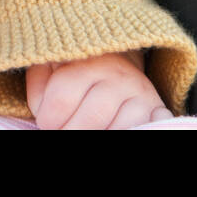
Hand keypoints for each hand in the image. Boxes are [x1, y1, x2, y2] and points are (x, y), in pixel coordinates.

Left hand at [25, 49, 173, 128]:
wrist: (117, 63)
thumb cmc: (76, 68)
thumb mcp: (51, 66)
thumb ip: (39, 84)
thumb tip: (41, 111)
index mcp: (88, 61)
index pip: (62, 94)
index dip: (48, 117)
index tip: (44, 123)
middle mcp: (118, 75)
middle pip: (91, 116)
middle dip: (69, 132)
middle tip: (60, 132)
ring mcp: (140, 93)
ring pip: (116, 128)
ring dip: (95, 135)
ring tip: (81, 130)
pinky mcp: (157, 109)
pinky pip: (142, 129)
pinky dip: (122, 133)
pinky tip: (106, 129)